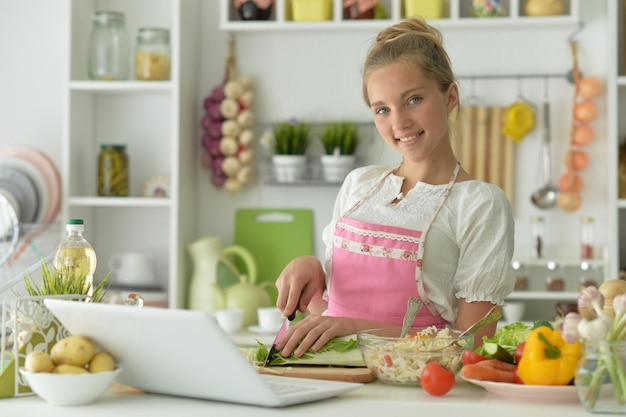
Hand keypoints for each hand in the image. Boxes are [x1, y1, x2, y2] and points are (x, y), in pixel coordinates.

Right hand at [275, 256, 325, 317]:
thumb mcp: (314, 285)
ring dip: (287, 303)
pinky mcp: (278, 281)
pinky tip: (294, 292)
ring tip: (299, 298)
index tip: (287, 316)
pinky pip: (280, 294)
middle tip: (294, 314)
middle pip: (281, 301)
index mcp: (297, 280)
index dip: (289, 309)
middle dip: (285, 310)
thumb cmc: (312, 273)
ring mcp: (280, 280)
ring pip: (280, 299)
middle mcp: (286, 279)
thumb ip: (307, 298)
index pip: (291, 298)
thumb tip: (301, 310)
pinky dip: (286, 297)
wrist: (305, 260)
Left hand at [275, 314, 391, 356]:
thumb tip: (291, 345)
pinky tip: (315, 350)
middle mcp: (317, 319)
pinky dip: (319, 342)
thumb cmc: (334, 330)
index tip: (277, 348)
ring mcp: (327, 323)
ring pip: (312, 333)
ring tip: (297, 354)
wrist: (353, 325)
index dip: (285, 338)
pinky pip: (326, 335)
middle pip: (301, 330)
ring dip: (303, 344)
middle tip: (284, 353)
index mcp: (310, 319)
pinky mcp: (336, 327)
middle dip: (291, 342)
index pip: (295, 328)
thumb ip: (307, 333)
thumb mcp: (318, 329)